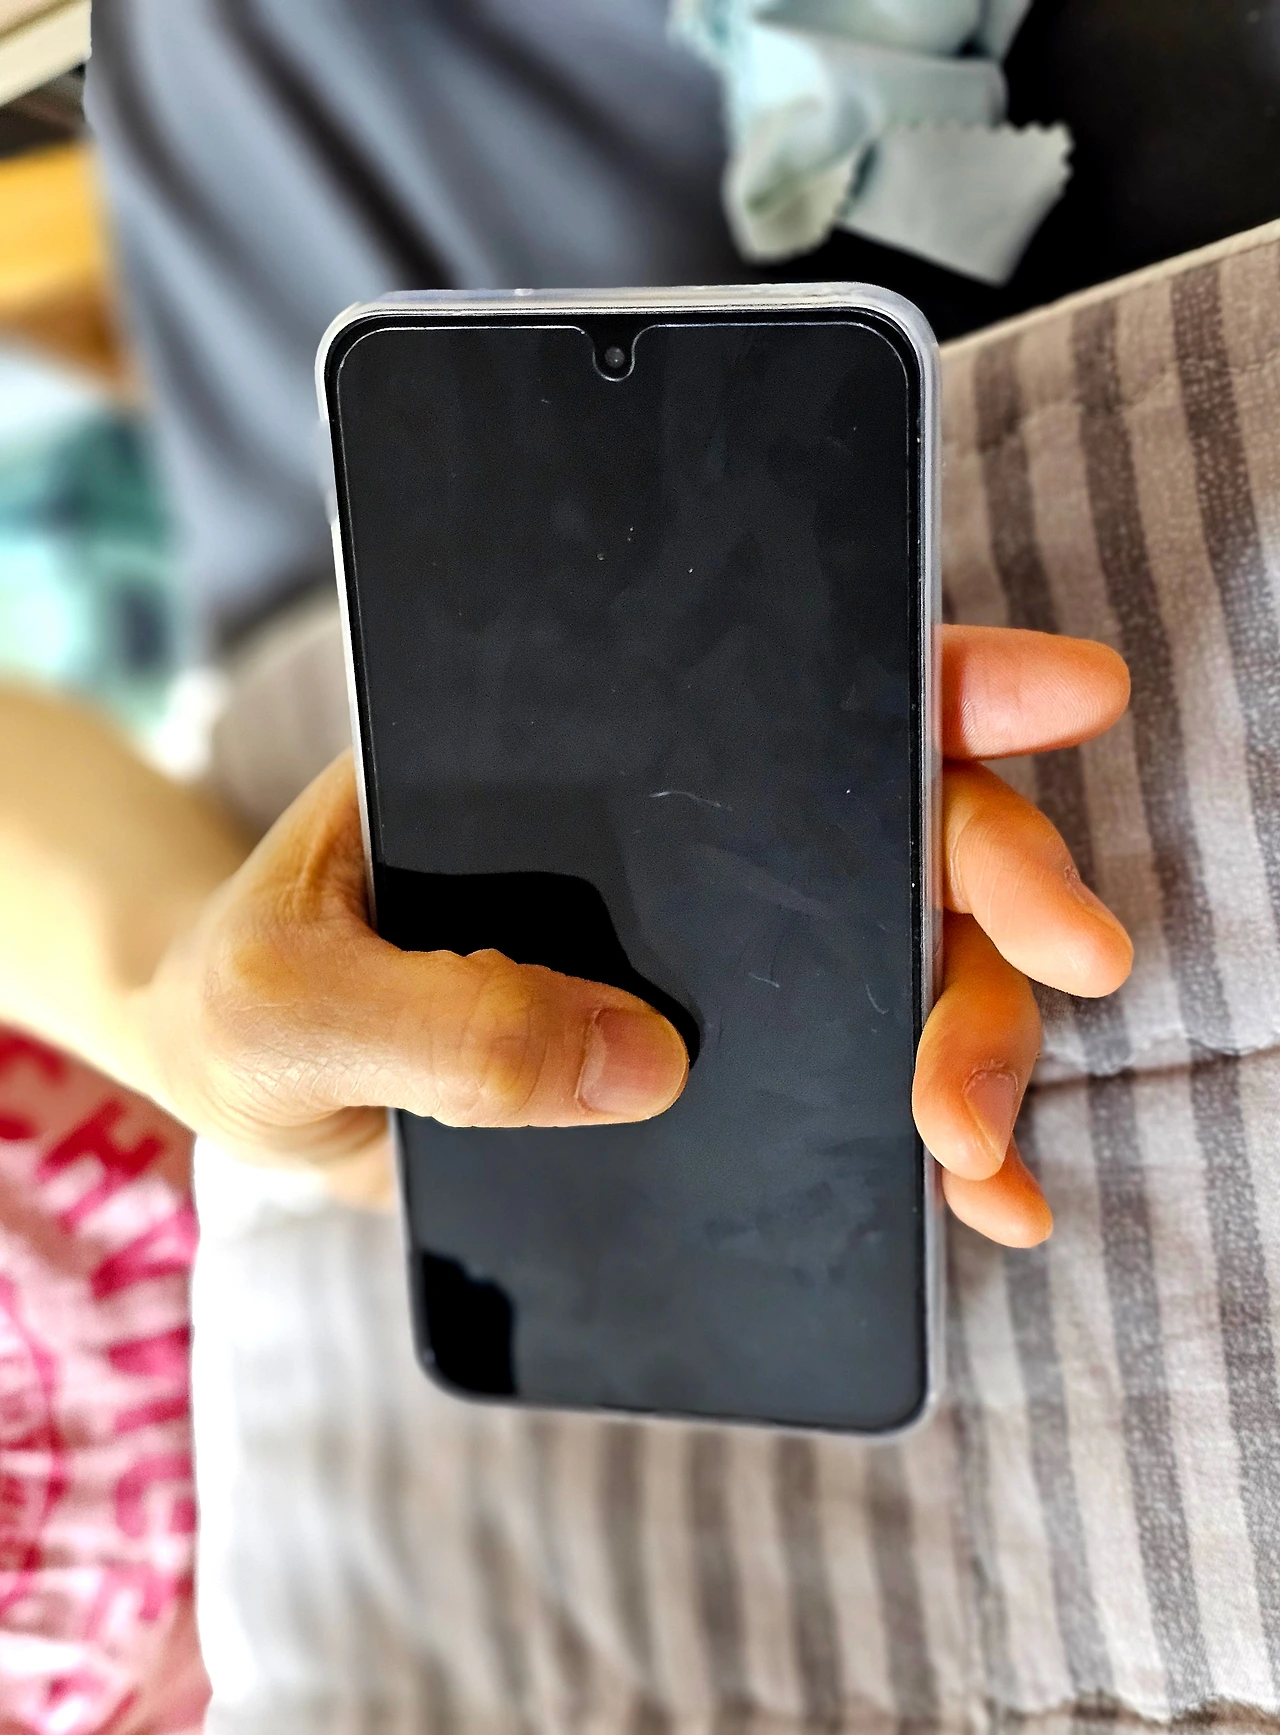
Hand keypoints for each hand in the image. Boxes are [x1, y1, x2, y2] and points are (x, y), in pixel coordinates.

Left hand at [132, 624, 1130, 1233]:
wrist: (247, 1084)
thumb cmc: (247, 991)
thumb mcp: (288, 994)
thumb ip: (433, 1022)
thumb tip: (640, 1066)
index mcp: (581, 762)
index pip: (780, 686)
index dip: (928, 676)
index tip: (1051, 692)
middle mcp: (676, 842)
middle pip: (886, 824)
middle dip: (995, 883)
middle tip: (1072, 954)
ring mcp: (709, 956)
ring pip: (900, 958)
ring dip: (976, 1031)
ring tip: (978, 1141)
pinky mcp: (714, 1064)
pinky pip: (850, 1086)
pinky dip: (931, 1143)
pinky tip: (979, 1202)